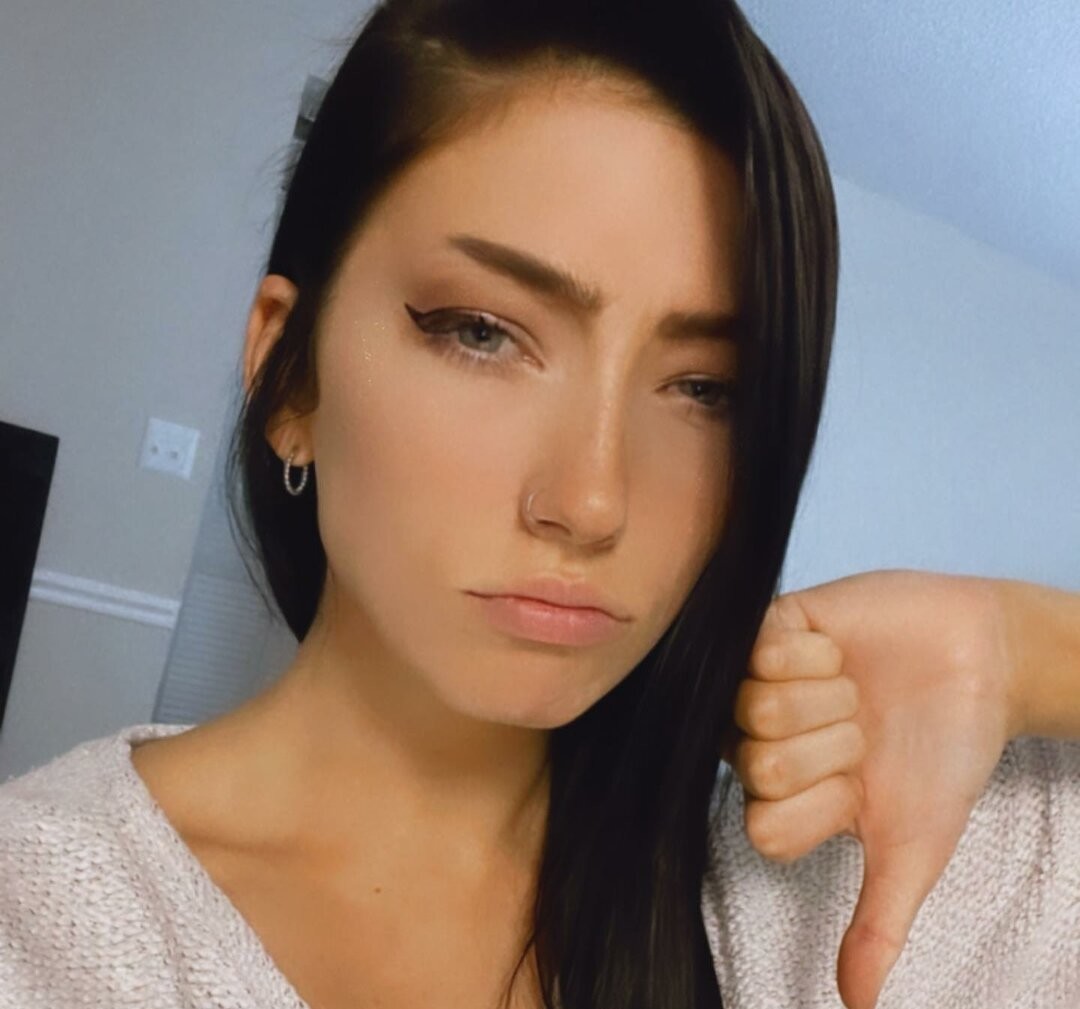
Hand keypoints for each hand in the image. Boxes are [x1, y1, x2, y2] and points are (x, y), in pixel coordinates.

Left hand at [726, 570, 1016, 1008]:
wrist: (982, 664)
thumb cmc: (943, 755)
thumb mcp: (915, 845)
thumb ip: (879, 921)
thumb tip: (856, 1006)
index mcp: (784, 796)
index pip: (761, 824)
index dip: (820, 806)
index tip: (860, 786)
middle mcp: (760, 741)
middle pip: (758, 762)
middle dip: (833, 748)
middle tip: (864, 729)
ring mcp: (760, 682)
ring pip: (757, 705)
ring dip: (828, 699)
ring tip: (854, 688)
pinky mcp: (772, 626)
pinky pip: (760, 645)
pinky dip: (815, 653)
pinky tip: (837, 649)